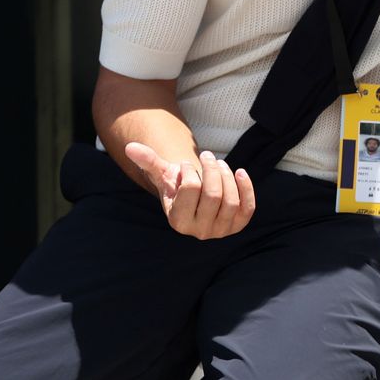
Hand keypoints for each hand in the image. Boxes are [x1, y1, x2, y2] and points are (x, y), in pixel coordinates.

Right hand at [126, 143, 255, 239]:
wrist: (196, 198)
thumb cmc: (178, 184)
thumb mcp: (163, 174)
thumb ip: (148, 161)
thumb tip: (131, 147)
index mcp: (178, 222)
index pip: (191, 189)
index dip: (190, 170)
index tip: (186, 165)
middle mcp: (200, 232)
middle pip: (213, 195)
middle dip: (212, 169)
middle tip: (208, 156)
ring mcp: (220, 231)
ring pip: (231, 201)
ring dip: (228, 176)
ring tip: (220, 164)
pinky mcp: (237, 226)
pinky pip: (248, 208)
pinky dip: (246, 188)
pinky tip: (240, 172)